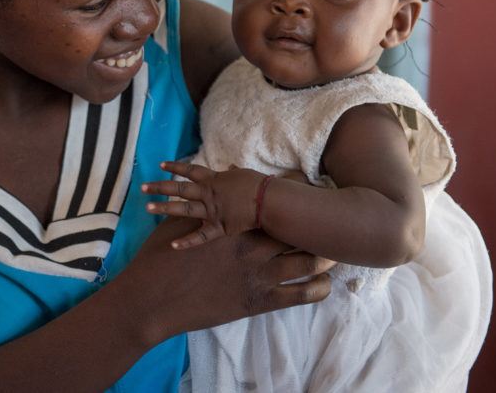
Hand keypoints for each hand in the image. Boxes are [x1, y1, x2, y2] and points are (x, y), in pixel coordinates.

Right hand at [123, 215, 333, 343]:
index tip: (309, 196)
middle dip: (314, 227)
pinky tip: (328, 286)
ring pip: (304, 263)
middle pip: (295, 234)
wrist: (156, 297)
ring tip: (339, 252)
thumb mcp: (185, 225)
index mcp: (237, 228)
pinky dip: (316, 290)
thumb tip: (210, 192)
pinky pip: (297, 297)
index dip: (293, 205)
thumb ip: (205, 209)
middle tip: (333, 221)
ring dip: (324, 257)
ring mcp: (259, 277)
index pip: (275, 212)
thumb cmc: (165, 258)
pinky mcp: (259, 303)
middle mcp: (253, 248)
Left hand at [142, 161, 264, 247]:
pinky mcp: (218, 227)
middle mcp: (207, 193)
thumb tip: (229, 167)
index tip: (160, 165)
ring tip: (148, 207)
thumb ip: (231, 172)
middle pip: (179, 189)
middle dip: (160, 187)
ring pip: (183, 209)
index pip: (190, 170)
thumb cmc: (256, 184)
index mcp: (212, 179)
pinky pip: (200, 236)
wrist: (267, 201)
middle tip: (143, 187)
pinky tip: (173, 245)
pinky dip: (187, 241)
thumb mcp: (241, 173)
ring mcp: (211, 211)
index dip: (175, 167)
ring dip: (164, 208)